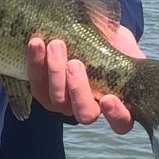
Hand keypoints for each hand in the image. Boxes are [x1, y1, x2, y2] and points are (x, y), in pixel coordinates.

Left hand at [27, 25, 145, 133]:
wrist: (82, 36)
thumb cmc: (110, 42)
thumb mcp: (122, 43)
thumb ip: (123, 47)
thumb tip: (114, 37)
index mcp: (116, 102)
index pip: (121, 122)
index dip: (116, 114)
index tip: (108, 98)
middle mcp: (89, 109)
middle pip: (84, 113)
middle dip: (78, 89)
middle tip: (75, 63)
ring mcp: (65, 104)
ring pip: (57, 100)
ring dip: (55, 72)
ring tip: (56, 45)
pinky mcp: (43, 93)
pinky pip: (37, 85)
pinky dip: (35, 63)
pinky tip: (37, 43)